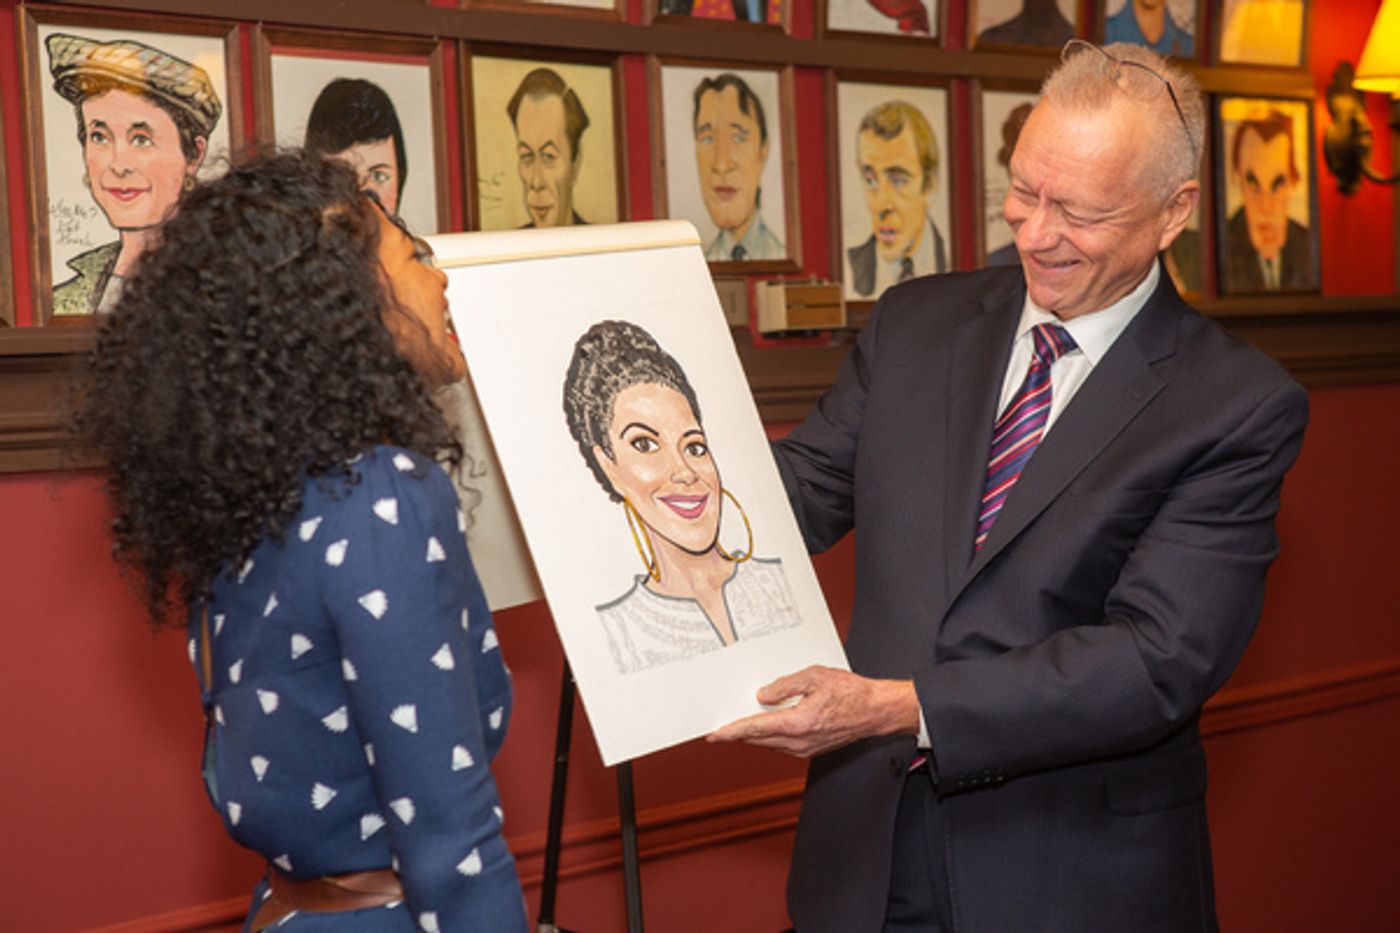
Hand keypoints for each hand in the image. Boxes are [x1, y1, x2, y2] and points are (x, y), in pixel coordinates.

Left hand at [707, 665, 919, 757]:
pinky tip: (768, 724)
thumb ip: (785, 686)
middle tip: (722, 725)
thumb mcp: (815, 677)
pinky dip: (771, 736)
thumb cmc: (852, 693)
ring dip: (755, 734)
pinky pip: (783, 745)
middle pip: (759, 739)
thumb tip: (763, 695)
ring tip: (742, 721)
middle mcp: (800, 742)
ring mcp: (806, 749)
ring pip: (770, 744)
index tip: (715, 734)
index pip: (755, 729)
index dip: (731, 731)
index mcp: (798, 723)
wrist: (876, 711)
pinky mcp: (812, 750)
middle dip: (739, 733)